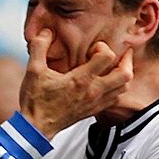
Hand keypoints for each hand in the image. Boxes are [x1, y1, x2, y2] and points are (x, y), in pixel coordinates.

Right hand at [19, 29, 133, 137]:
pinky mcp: (93, 111)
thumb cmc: (35, 100)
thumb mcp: (33, 70)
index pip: (107, 57)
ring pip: (123, 87)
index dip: (102, 47)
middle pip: (125, 74)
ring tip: (114, 67)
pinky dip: (117, 88)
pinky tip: (106, 82)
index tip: (91, 49)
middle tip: (118, 53)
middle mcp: (92, 91)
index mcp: (80, 80)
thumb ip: (39, 46)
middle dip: (125, 60)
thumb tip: (47, 31)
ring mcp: (95, 103)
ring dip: (123, 74)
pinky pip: (116, 98)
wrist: (35, 128)